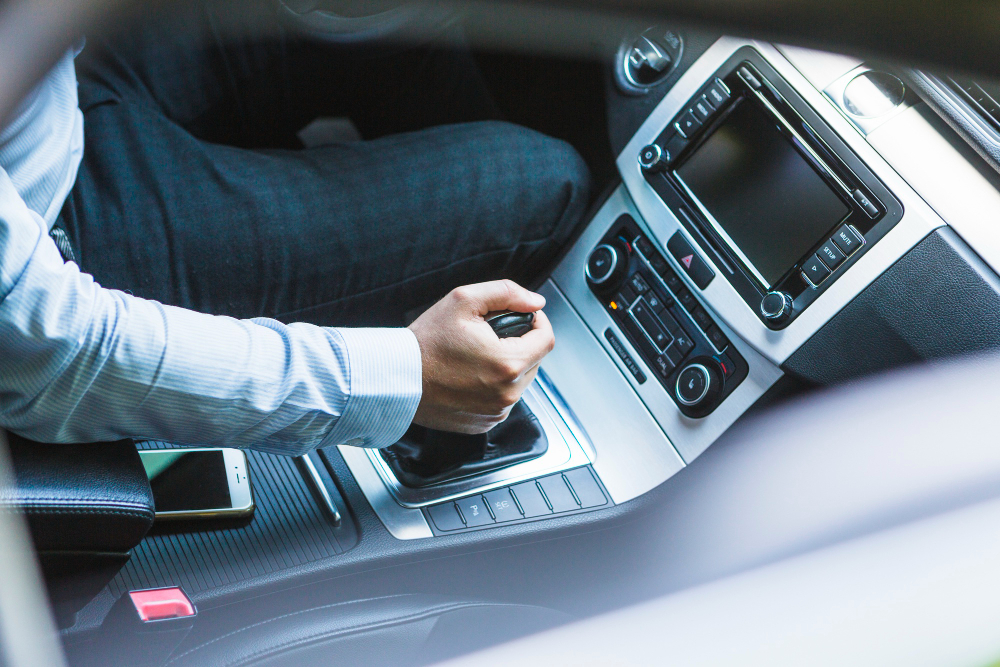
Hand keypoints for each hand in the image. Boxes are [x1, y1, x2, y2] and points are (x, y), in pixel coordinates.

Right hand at [408, 280, 554, 433]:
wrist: (396, 378)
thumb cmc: (425, 342)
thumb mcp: (464, 300)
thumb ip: (507, 293)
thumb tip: (536, 302)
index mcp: (508, 364)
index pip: (546, 339)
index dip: (537, 322)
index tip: (522, 316)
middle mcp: (507, 394)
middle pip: (534, 360)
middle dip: (518, 344)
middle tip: (487, 336)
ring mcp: (496, 412)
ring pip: (519, 381)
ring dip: (506, 366)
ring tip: (474, 357)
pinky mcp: (484, 423)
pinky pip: (502, 400)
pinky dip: (492, 386)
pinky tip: (468, 376)